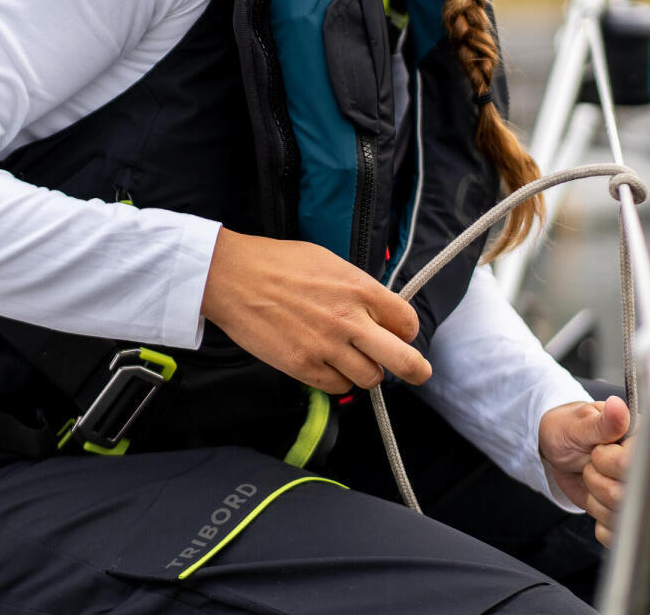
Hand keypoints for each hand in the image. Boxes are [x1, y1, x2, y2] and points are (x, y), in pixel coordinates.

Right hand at [199, 227, 431, 394]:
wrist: (232, 276)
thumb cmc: (277, 262)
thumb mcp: (329, 262)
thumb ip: (357, 289)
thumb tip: (375, 311)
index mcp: (360, 289)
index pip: (407, 321)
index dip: (406, 330)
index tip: (398, 332)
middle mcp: (350, 321)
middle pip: (404, 360)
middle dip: (415, 369)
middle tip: (418, 372)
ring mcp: (327, 347)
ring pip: (369, 379)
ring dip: (366, 372)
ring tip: (351, 360)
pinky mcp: (303, 367)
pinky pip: (337, 388)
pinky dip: (337, 380)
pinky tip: (326, 365)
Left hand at [539, 396, 630, 544]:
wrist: (558, 447)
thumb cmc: (569, 429)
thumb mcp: (579, 424)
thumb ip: (602, 422)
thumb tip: (617, 406)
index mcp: (641, 442)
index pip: (631, 465)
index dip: (606, 462)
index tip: (597, 451)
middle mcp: (646, 471)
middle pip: (623, 495)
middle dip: (595, 481)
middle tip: (590, 463)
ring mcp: (638, 494)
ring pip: (618, 516)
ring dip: (594, 499)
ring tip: (592, 477)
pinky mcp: (627, 515)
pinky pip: (615, 532)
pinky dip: (598, 519)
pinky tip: (595, 499)